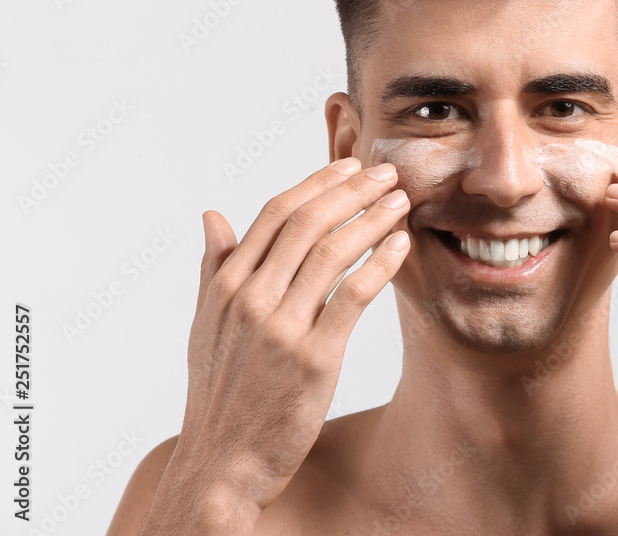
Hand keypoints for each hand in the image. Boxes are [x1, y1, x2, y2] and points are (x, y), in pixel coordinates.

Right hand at [172, 158, 409, 513]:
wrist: (222, 463)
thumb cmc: (219, 393)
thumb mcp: (205, 326)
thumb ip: (213, 267)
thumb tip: (212, 215)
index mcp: (226, 285)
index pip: (275, 213)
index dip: (316, 182)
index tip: (348, 165)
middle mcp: (250, 298)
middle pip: (307, 222)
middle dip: (352, 189)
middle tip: (387, 172)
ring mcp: (281, 327)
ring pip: (332, 251)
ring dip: (371, 217)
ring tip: (400, 200)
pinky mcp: (313, 357)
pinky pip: (353, 296)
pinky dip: (380, 263)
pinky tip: (401, 244)